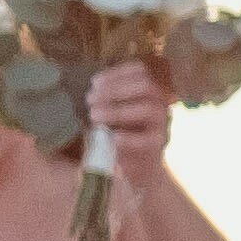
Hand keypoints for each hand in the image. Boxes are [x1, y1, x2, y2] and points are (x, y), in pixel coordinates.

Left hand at [82, 61, 172, 191]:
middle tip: (89, 100)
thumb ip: (101, 103)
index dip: (116, 72)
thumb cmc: (118, 136)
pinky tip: (111, 138)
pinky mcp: (159, 145)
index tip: (94, 82)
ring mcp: (162, 124)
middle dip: (115, 89)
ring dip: (117, 109)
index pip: (139, 70)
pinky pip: (148, 139)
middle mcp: (158, 103)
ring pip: (148, 108)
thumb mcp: (108, 116)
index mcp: (146, 91)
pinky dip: (128, 137)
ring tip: (94, 116)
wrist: (137, 170)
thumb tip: (78, 94)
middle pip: (145, 84)